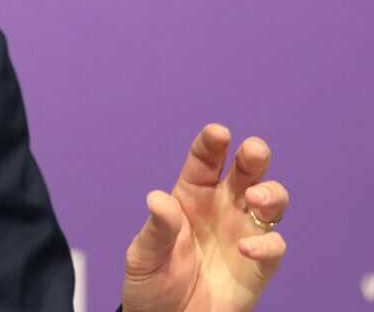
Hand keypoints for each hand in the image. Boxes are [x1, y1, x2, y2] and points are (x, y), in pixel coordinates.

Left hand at [121, 123, 287, 311]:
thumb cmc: (151, 282)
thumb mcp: (144, 256)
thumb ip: (156, 229)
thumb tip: (157, 198)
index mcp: (190, 197)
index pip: (203, 162)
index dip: (211, 145)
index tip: (217, 133)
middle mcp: (222, 208)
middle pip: (246, 173)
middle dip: (254, 156)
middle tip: (253, 151)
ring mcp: (243, 234)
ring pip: (271, 202)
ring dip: (271, 193)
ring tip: (254, 199)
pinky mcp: (259, 266)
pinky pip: (273, 246)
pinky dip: (267, 244)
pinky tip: (246, 248)